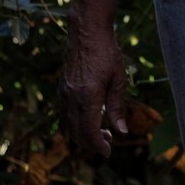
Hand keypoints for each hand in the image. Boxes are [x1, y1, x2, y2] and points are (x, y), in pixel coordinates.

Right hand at [60, 21, 130, 159]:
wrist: (86, 32)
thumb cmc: (107, 53)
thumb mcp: (118, 79)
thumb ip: (117, 107)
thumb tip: (121, 131)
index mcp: (87, 96)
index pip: (89, 131)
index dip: (98, 146)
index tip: (108, 152)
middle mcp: (71, 97)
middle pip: (77, 132)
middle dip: (91, 143)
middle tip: (108, 142)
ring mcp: (64, 93)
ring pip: (69, 125)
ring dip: (83, 134)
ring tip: (102, 132)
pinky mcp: (62, 88)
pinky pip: (65, 114)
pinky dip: (75, 123)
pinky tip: (89, 119)